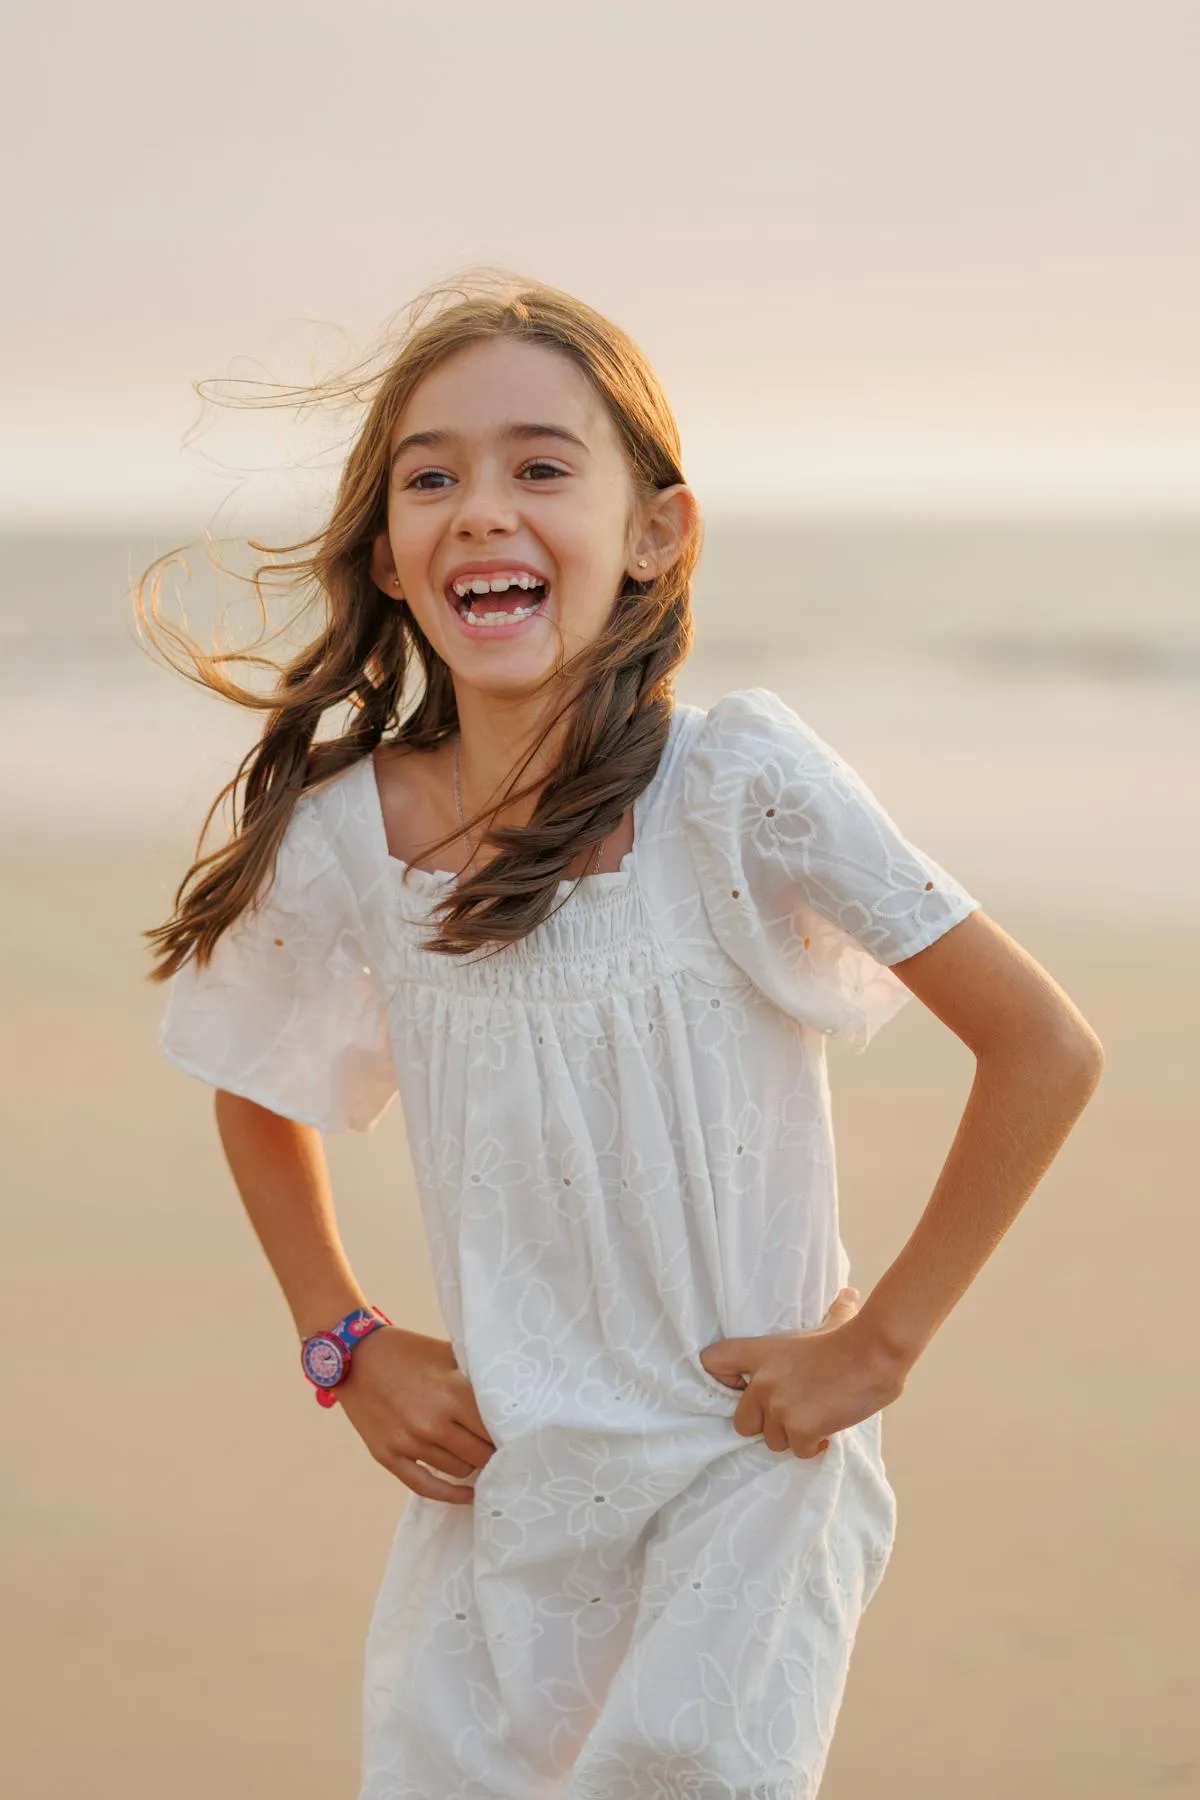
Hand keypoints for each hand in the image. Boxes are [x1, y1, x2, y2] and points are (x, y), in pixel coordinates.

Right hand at [336, 1326, 495, 1504]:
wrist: (354, 1355)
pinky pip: (426, 1487)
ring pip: (459, 1470)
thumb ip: (475, 1373)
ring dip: (472, 1464)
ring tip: (480, 1456)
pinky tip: (469, 1494)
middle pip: (481, 1454)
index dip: (509, 1432)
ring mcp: (409, 1443)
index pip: (494, 1428)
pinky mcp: (388, 1457)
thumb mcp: (446, 1352)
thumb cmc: (405, 1350)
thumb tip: (507, 1391)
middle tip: (501, 1447)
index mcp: (452, 1394)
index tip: (516, 1433)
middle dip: (493, 1451)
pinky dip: (450, 1495)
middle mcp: (433, 1423)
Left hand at [698, 1288, 906, 1458]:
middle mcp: (763, 1382)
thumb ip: (833, 1313)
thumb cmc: (854, 1337)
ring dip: (793, 1437)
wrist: (874, 1354)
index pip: (713, 1361)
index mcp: (763, 1352)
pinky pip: (798, 1451)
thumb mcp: (833, 1323)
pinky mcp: (800, 1429)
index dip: (723, 1379)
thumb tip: (848, 1294)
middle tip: (792, 1415)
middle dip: (766, 1424)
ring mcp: (780, 1407)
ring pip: (773, 1441)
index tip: (741, 1387)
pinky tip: (827, 1433)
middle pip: (742, 1422)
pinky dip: (812, 1446)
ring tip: (815, 1421)